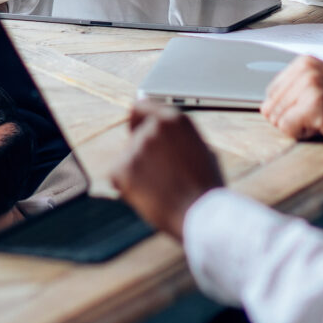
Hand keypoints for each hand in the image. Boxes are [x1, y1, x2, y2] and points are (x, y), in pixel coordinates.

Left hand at [120, 102, 224, 234]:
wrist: (200, 214)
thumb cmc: (205, 187)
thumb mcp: (199, 148)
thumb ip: (177, 136)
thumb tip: (161, 131)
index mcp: (175, 119)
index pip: (141, 107)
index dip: (139, 121)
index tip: (135, 130)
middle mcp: (153, 128)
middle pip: (135, 136)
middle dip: (142, 153)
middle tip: (161, 175)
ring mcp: (136, 147)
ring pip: (127, 157)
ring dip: (138, 171)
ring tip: (161, 189)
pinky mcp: (122, 169)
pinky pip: (118, 176)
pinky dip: (127, 186)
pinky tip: (149, 195)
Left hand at [261, 55, 322, 151]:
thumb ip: (294, 91)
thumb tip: (264, 108)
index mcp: (304, 61)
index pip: (271, 93)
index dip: (289, 109)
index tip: (314, 108)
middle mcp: (305, 69)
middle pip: (271, 107)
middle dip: (292, 119)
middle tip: (321, 116)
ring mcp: (310, 85)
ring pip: (278, 119)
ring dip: (299, 127)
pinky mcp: (315, 104)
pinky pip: (288, 129)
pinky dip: (304, 134)